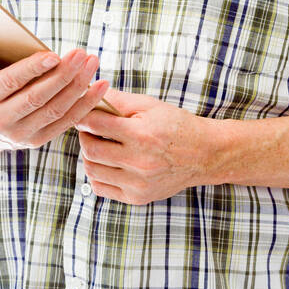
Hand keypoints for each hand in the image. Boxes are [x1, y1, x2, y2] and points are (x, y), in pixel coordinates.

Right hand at [0, 21, 114, 151]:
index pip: (10, 85)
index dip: (32, 71)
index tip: (54, 54)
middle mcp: (0, 123)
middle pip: (37, 98)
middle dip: (63, 76)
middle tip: (83, 54)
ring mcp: (21, 135)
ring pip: (55, 111)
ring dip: (79, 88)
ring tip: (94, 64)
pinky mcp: (38, 141)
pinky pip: (66, 122)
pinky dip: (86, 105)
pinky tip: (102, 86)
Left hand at [74, 89, 211, 203]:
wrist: (204, 155)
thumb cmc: (176, 126)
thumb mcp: (149, 106)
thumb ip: (118, 101)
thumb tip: (89, 91)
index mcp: (142, 135)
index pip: (96, 124)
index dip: (84, 116)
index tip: (85, 114)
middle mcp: (139, 162)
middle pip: (90, 149)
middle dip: (85, 136)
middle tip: (91, 129)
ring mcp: (138, 183)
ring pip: (92, 170)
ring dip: (90, 155)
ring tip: (100, 145)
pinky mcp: (137, 197)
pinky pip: (100, 188)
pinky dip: (97, 174)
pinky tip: (108, 163)